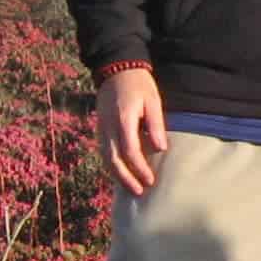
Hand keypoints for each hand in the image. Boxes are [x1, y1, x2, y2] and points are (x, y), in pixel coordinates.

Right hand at [96, 66, 166, 195]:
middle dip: (126, 178)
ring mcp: (101, 127)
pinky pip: (103, 151)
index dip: (140, 168)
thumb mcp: (153, 100)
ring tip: (130, 188)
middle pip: (113, 160)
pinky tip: (120, 174)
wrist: (115, 68)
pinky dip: (111, 165)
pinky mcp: (100, 128)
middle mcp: (108, 126)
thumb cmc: (139, 84)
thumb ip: (155, 125)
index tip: (150, 180)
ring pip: (105, 158)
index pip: (130, 151)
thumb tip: (160, 148)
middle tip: (139, 192)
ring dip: (117, 175)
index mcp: (123, 119)